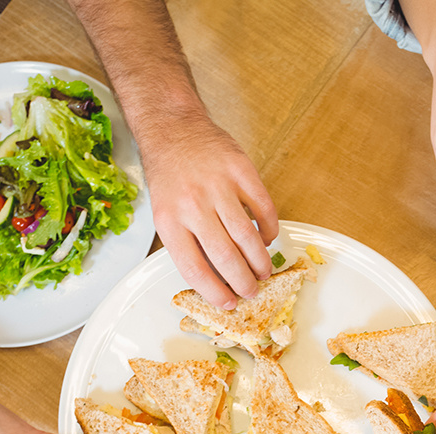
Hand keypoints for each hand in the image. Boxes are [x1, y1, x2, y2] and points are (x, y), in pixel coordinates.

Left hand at [143, 110, 277, 308]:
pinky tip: (268, 238)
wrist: (174, 129)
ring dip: (259, 261)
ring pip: (247, 236)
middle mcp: (193, 205)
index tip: (228, 303)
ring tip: (263, 271)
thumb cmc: (169, 176)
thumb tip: (215, 278)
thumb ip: (186, 242)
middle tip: (251, 291)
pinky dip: (269, 229)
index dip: (214, 291)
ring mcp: (218, 186)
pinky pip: (263, 208)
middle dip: (243, 282)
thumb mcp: (165, 212)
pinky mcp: (240, 170)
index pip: (195, 268)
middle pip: (225, 257)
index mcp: (170, 220)